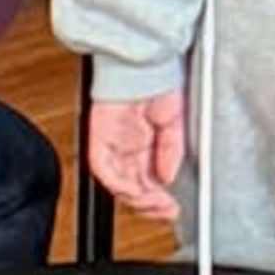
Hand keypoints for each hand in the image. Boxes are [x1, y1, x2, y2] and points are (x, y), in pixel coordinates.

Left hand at [89, 84, 185, 220]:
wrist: (144, 63)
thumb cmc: (158, 82)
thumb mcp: (175, 122)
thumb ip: (171, 151)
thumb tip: (168, 176)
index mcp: (144, 143)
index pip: (147, 180)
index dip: (157, 198)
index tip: (171, 208)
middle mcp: (126, 147)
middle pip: (133, 187)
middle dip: (149, 204)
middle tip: (166, 211)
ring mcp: (112, 144)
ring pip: (119, 184)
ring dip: (137, 199)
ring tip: (156, 204)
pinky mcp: (99, 139)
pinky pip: (104, 170)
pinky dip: (120, 184)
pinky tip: (136, 190)